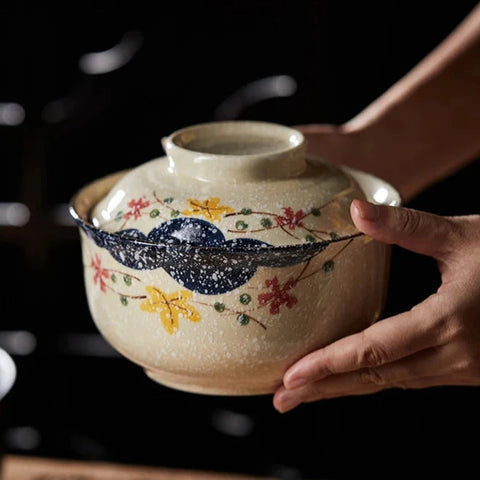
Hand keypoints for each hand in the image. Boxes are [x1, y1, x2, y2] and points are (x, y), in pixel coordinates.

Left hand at [273, 199, 479, 412]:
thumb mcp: (462, 235)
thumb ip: (406, 226)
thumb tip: (355, 210)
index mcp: (449, 320)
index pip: (374, 350)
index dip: (329, 365)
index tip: (291, 377)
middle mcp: (455, 355)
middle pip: (375, 378)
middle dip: (324, 389)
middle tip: (281, 398)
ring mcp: (464, 368)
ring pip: (391, 383)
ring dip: (346, 387)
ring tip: (305, 391)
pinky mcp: (467, 368)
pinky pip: (411, 378)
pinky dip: (376, 379)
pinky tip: (354, 375)